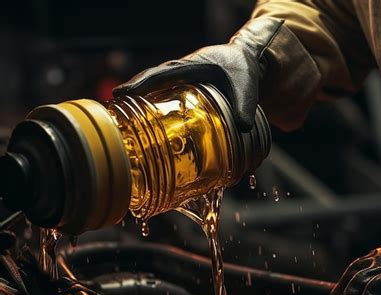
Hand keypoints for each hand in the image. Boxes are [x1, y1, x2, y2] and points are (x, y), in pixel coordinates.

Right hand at [113, 17, 282, 131]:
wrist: (246, 60)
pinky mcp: (185, 89)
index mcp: (193, 65)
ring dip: (141, 99)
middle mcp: (183, 72)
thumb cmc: (243, 68)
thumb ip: (245, 106)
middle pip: (152, 81)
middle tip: (114, 105)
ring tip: (123, 115)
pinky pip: (166, 95)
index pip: (162, 74)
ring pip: (156, 88)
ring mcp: (182, 80)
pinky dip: (154, 105)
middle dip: (133, 91)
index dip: (142, 84)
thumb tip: (243, 129)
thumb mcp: (247, 85)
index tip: (123, 93)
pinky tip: (146, 121)